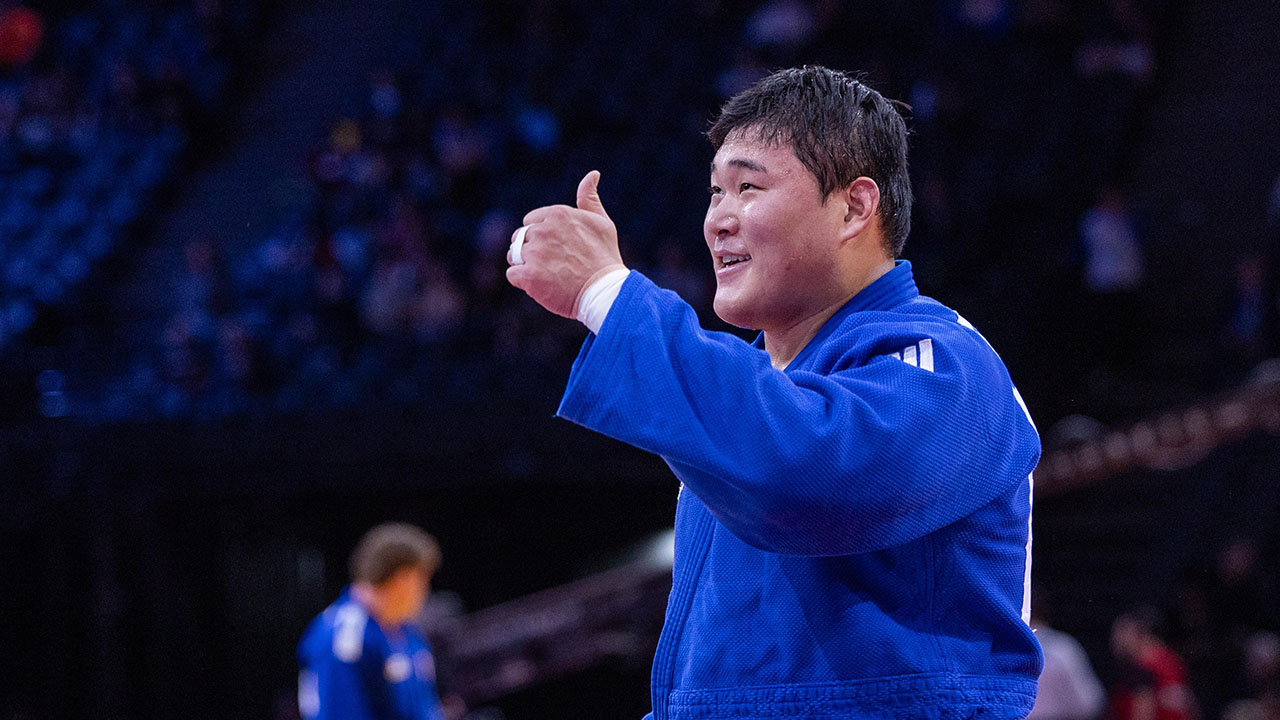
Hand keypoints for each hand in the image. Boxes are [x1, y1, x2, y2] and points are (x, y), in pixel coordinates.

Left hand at [506, 170, 626, 318]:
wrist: (605, 292)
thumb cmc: (604, 258)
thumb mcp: (602, 222)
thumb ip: (589, 198)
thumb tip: (593, 174)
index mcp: (557, 214)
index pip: (530, 221)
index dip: (541, 236)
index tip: (557, 249)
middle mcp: (543, 230)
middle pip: (519, 237)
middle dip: (530, 250)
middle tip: (552, 265)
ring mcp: (534, 253)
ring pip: (513, 255)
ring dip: (524, 265)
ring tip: (546, 275)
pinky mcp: (528, 275)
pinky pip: (512, 274)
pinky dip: (522, 282)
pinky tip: (540, 285)